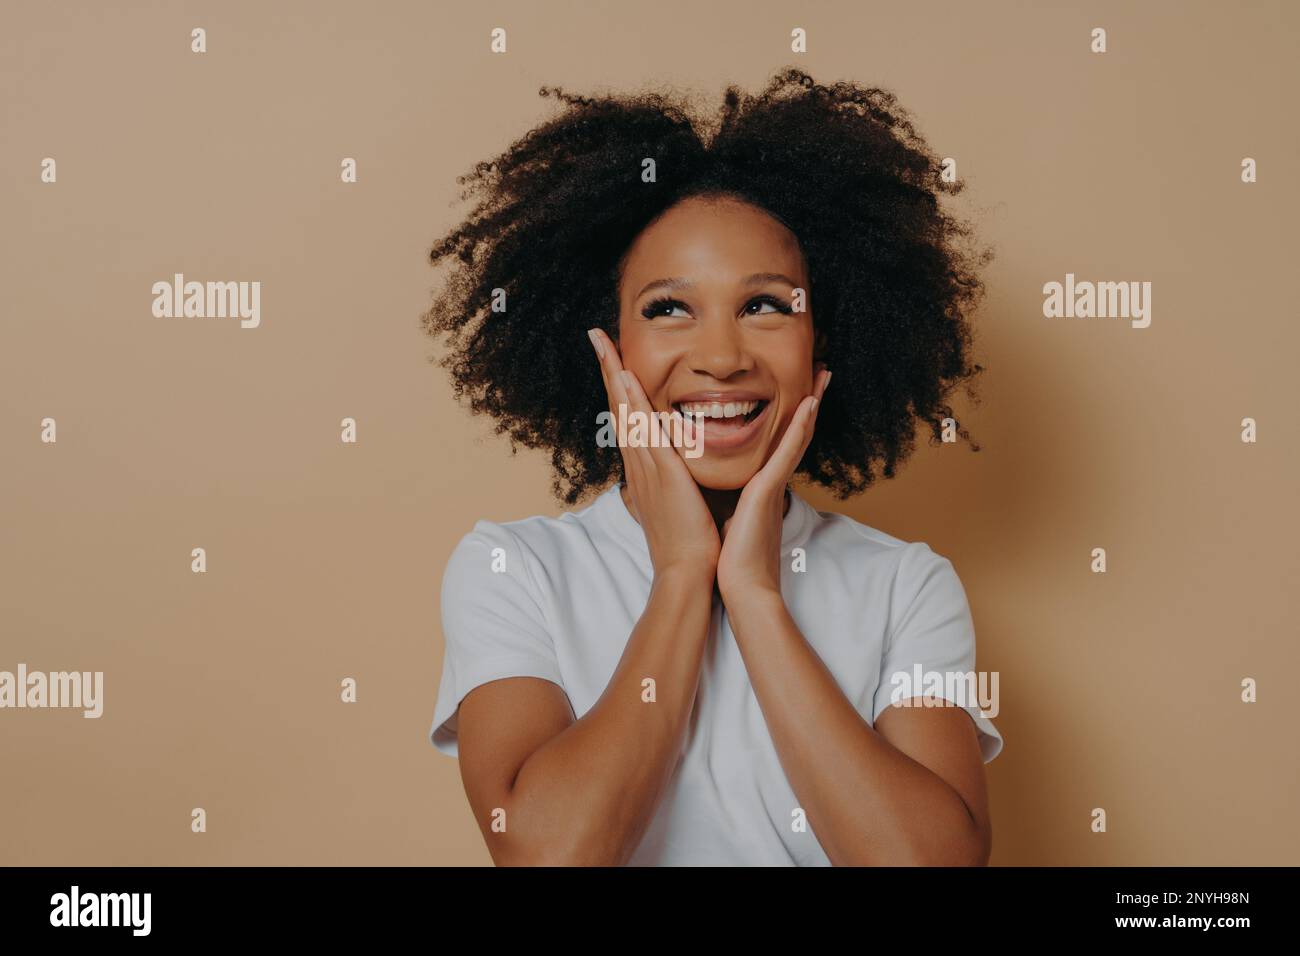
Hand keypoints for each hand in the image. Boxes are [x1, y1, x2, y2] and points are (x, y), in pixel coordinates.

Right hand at [588, 328, 720, 576]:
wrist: (687, 572)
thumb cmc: (690, 542)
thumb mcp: (679, 503)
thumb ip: (676, 482)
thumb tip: (678, 472)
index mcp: (646, 468)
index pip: (628, 417)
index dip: (620, 386)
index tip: (614, 358)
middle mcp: (639, 462)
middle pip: (618, 406)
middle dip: (608, 368)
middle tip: (598, 335)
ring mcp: (646, 465)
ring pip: (625, 410)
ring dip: (614, 373)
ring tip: (604, 342)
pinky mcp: (660, 470)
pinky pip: (643, 427)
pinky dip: (632, 401)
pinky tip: (626, 376)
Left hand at [716, 367, 830, 601]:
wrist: (741, 589)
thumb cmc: (733, 561)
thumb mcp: (731, 520)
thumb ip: (734, 504)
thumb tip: (724, 497)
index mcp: (761, 488)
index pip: (778, 445)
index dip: (791, 418)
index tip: (800, 393)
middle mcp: (773, 483)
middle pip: (794, 434)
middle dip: (809, 403)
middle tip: (821, 373)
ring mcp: (773, 486)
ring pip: (796, 437)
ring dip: (811, 404)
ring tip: (822, 376)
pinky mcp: (767, 492)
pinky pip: (785, 454)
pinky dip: (799, 429)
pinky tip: (809, 405)